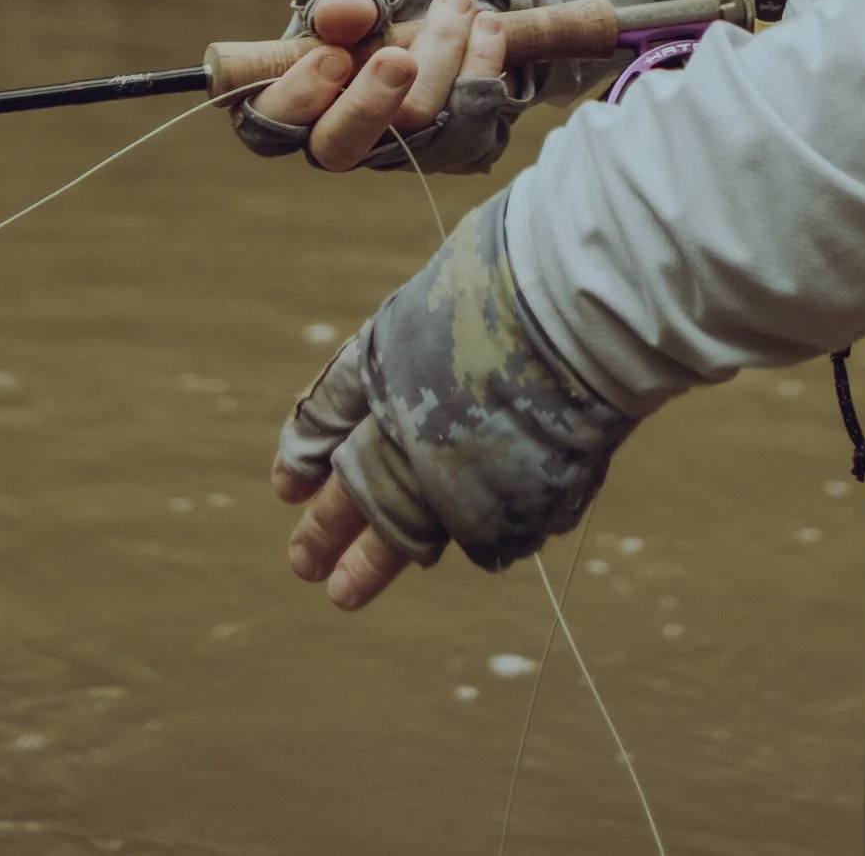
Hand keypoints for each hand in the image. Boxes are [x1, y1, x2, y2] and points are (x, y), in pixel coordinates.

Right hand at [243, 0, 510, 169]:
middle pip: (340, 148)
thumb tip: (345, 12)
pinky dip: (482, 70)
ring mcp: (398, 148)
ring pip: (415, 129)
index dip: (298, 97)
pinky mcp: (453, 149)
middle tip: (399, 59)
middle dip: (370, 104)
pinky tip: (488, 29)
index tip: (332, 58)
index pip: (271, 120)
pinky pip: (470, 128)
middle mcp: (342, 130)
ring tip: (458, 3)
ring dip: (443, 59)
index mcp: (297, 90)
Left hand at [268, 191, 638, 602]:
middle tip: (302, 563)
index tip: (287, 485)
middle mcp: (403, 425)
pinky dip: (470, 533)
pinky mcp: (497, 509)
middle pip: (353, 483)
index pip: (327, 413)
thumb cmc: (522, 273)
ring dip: (369, 560)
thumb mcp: (453, 292)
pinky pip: (477, 531)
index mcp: (382, 360)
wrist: (578, 307)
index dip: (306, 449)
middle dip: (326, 524)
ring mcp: (447, 472)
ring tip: (341, 592)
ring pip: (397, 528)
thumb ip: (430, 343)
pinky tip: (461, 541)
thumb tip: (417, 381)